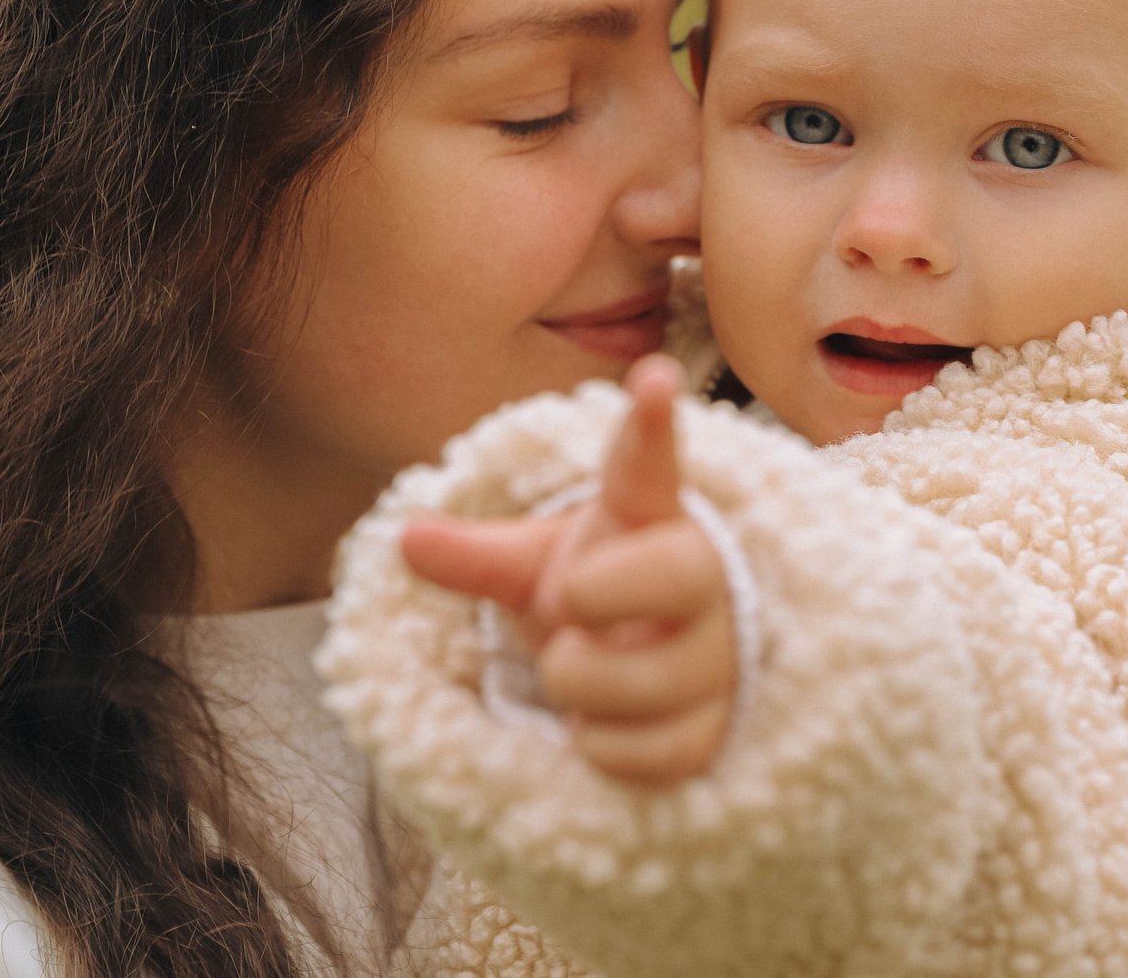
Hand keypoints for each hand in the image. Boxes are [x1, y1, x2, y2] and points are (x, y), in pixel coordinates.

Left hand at [402, 355, 737, 784]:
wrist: (646, 667)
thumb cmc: (593, 595)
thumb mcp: (532, 565)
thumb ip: (476, 554)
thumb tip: (407, 537)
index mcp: (650, 517)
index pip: (650, 465)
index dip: (650, 425)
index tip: (650, 375)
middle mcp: (702, 575)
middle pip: (677, 575)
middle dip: (603, 597)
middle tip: (566, 604)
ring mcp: (719, 652)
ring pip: (653, 680)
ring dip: (585, 685)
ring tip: (574, 667)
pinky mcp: (720, 724)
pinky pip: (657, 751)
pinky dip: (606, 745)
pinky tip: (601, 722)